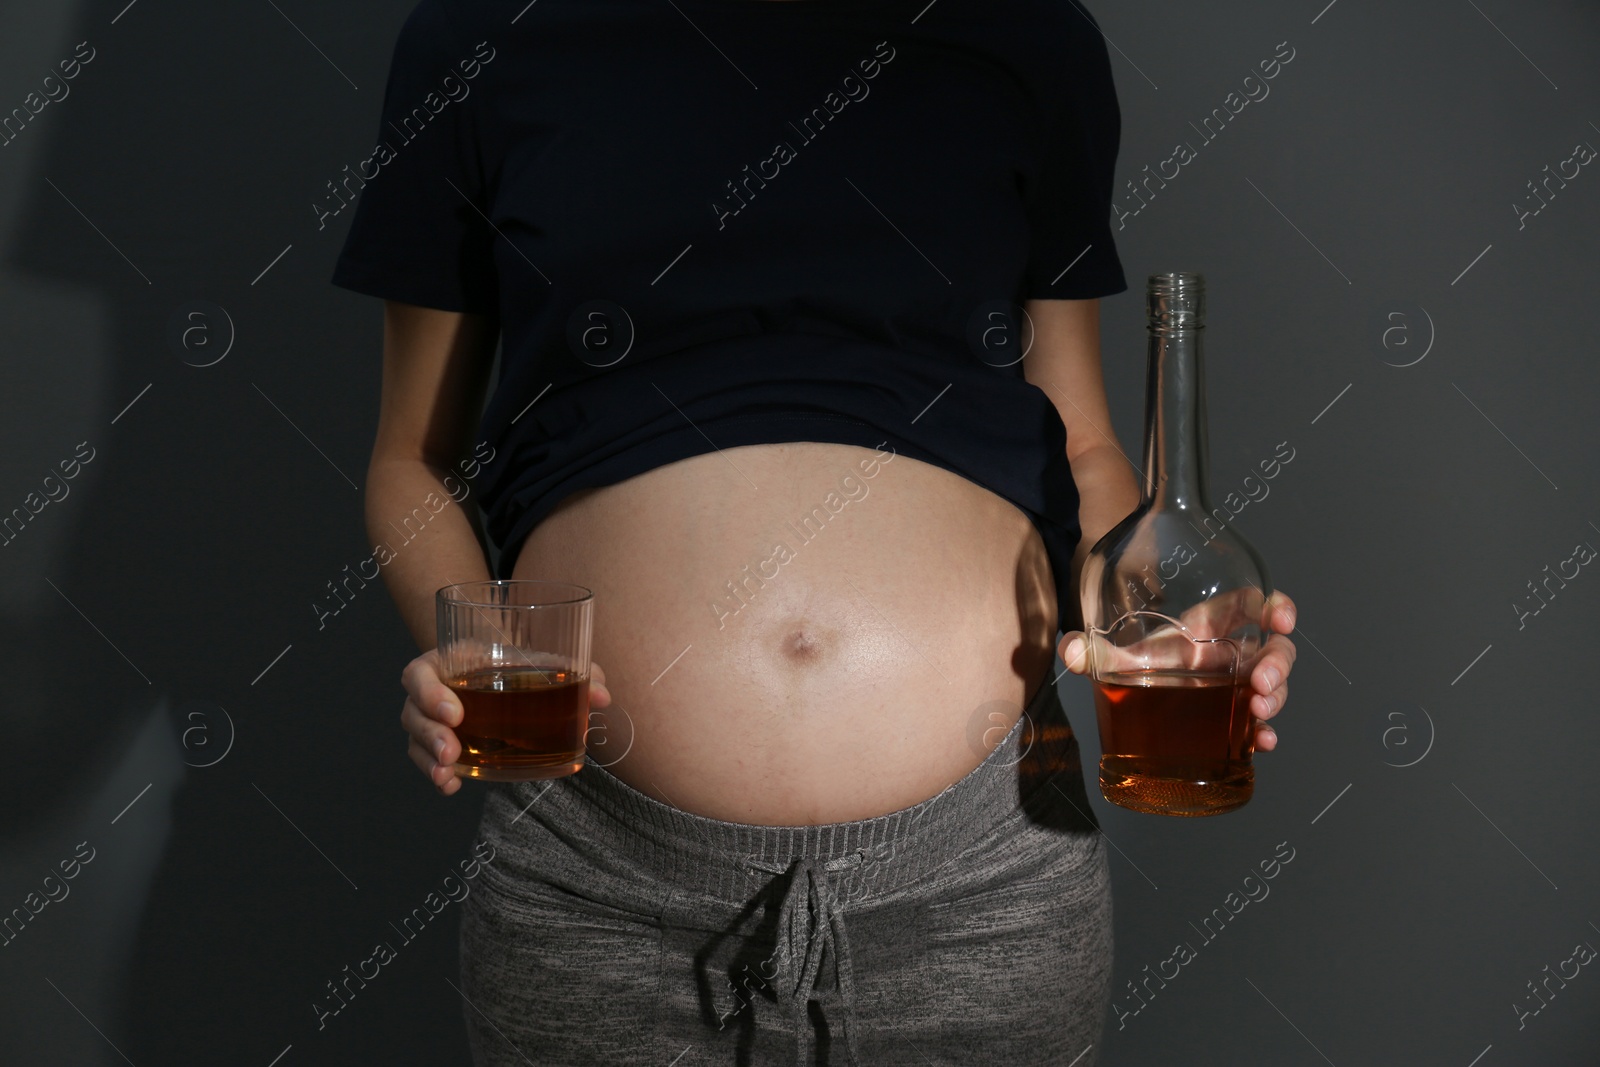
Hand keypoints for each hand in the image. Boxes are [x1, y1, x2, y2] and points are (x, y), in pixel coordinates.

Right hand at [400, 651, 612, 794]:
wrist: (512, 674)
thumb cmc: (522, 663)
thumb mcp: (543, 661)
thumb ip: (575, 672)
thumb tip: (602, 696)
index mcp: (449, 661)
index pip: (419, 674)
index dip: (429, 692)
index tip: (456, 713)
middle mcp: (434, 691)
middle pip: (412, 712)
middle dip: (429, 734)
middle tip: (453, 751)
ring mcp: (434, 721)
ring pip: (415, 739)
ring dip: (428, 759)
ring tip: (448, 772)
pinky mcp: (442, 745)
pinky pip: (427, 761)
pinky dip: (437, 775)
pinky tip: (451, 785)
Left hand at [1056, 590, 1297, 751]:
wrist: (1134, 699)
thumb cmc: (1139, 664)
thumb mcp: (1117, 657)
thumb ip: (1093, 651)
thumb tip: (1068, 650)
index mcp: (1208, 628)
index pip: (1250, 606)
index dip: (1274, 606)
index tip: (1280, 618)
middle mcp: (1229, 655)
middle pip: (1273, 650)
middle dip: (1278, 663)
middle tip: (1262, 682)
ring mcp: (1235, 688)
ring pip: (1274, 687)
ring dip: (1277, 698)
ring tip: (1260, 712)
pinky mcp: (1232, 720)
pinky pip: (1258, 725)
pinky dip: (1264, 734)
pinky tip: (1262, 743)